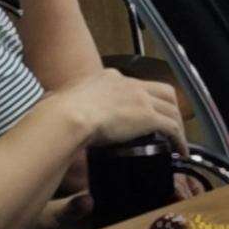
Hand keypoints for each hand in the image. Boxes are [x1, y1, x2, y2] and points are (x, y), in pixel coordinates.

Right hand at [50, 69, 185, 148]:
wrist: (66, 115)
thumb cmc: (56, 111)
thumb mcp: (60, 98)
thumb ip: (61, 100)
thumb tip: (49, 105)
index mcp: (109, 78)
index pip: (136, 85)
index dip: (144, 98)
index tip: (144, 111)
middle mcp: (129, 84)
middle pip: (163, 92)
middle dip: (170, 107)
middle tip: (170, 124)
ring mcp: (141, 99)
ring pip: (172, 109)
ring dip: (177, 125)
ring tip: (177, 140)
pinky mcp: (148, 116)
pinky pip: (172, 127)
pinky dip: (179, 139)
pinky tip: (179, 150)